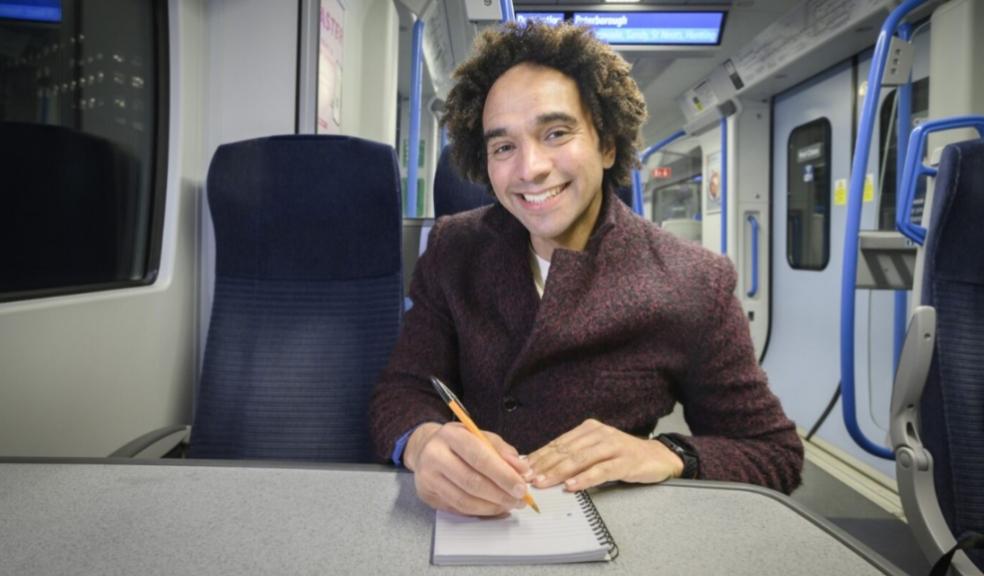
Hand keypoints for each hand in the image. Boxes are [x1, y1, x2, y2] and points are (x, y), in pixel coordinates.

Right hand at [404, 422, 532, 516]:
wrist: (425, 449)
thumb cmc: (458, 443)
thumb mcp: (480, 436)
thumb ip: (502, 451)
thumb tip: (522, 470)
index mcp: (451, 435)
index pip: (480, 457)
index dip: (503, 475)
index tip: (521, 486)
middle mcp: (435, 455)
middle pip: (472, 481)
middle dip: (500, 494)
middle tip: (519, 500)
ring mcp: (428, 478)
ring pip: (464, 500)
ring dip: (492, 507)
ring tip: (509, 505)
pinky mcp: (427, 496)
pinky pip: (458, 509)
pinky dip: (480, 511)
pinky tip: (493, 507)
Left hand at [526, 418, 683, 490]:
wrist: (657, 457)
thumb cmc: (622, 455)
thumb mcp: (595, 450)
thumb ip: (573, 455)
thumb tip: (542, 466)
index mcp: (588, 429)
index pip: (558, 443)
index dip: (539, 456)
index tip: (523, 468)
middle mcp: (599, 433)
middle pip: (566, 451)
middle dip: (544, 465)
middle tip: (528, 478)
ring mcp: (613, 446)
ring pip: (580, 459)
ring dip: (559, 472)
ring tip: (544, 483)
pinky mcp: (626, 461)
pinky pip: (602, 470)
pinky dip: (585, 478)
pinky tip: (572, 486)